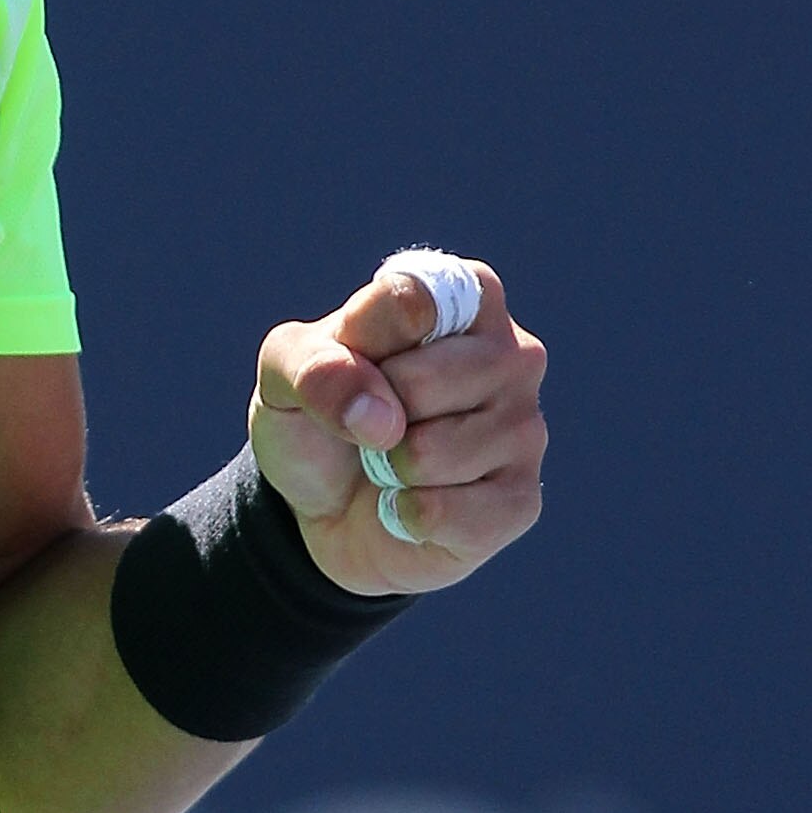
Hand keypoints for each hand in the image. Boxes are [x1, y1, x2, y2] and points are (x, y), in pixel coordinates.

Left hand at [250, 259, 545, 599]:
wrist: (327, 507)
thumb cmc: (321, 415)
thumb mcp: (284, 372)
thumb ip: (312, 368)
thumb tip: (379, 418)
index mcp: (463, 295)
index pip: (411, 302)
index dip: (360, 343)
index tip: (352, 357)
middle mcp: (513, 352)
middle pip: (423, 382)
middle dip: (371, 414)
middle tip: (374, 423)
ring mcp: (527, 427)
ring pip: (430, 453)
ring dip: (388, 470)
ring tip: (394, 463)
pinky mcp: (521, 499)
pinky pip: (448, 514)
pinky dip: (405, 517)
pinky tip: (412, 505)